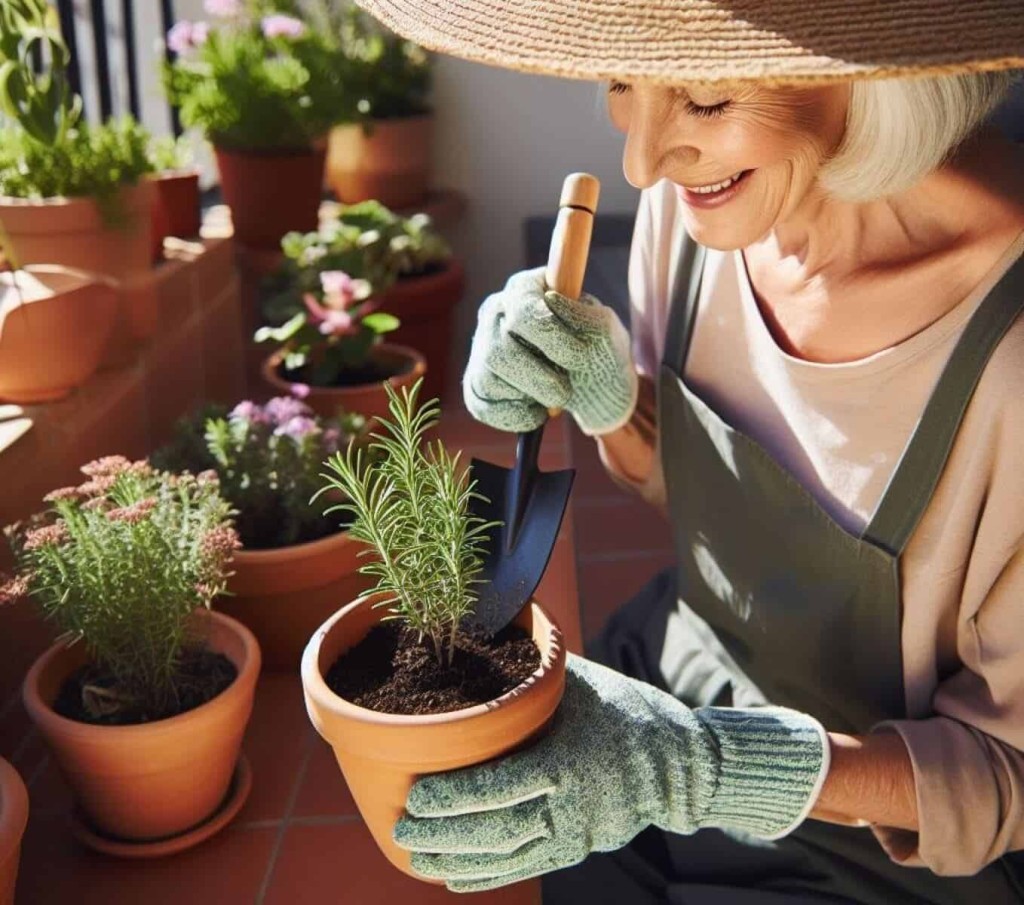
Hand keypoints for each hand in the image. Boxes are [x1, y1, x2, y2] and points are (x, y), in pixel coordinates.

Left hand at [394, 654, 827, 892]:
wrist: (683, 763)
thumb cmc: (624, 709)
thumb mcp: (580, 682)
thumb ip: (532, 669)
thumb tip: (479, 633)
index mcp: (569, 759)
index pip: (503, 786)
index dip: (456, 796)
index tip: (416, 794)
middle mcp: (572, 805)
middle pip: (498, 830)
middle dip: (445, 834)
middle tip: (402, 827)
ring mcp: (577, 835)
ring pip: (508, 857)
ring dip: (456, 859)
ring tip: (414, 854)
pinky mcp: (579, 850)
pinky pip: (527, 869)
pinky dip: (487, 876)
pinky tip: (452, 876)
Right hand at [462, 268, 637, 435]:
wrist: (592, 381)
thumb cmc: (595, 348)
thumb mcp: (604, 330)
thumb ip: (586, 317)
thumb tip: (553, 302)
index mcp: (525, 289)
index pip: (524, 312)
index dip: (551, 340)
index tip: (578, 360)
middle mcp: (496, 312)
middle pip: (500, 351)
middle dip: (538, 380)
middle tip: (564, 392)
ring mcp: (482, 346)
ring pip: (487, 380)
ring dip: (527, 397)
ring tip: (552, 399)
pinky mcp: (476, 380)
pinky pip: (480, 405)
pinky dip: (513, 416)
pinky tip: (536, 412)